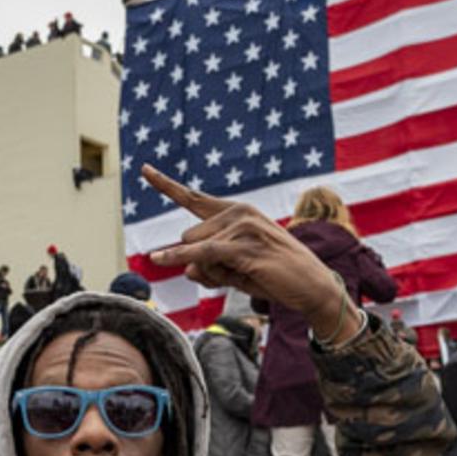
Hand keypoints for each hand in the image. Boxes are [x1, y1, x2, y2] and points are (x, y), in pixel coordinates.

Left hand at [143, 165, 356, 339]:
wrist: (312, 286)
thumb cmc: (275, 276)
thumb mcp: (235, 272)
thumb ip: (208, 268)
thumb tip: (184, 269)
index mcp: (237, 212)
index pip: (195, 198)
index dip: (167, 185)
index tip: (144, 169)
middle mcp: (240, 213)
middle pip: (190, 236)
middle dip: (200, 260)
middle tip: (233, 273)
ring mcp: (244, 228)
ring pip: (196, 249)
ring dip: (209, 271)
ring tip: (242, 276)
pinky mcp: (245, 248)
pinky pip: (202, 255)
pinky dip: (180, 258)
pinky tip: (159, 258)